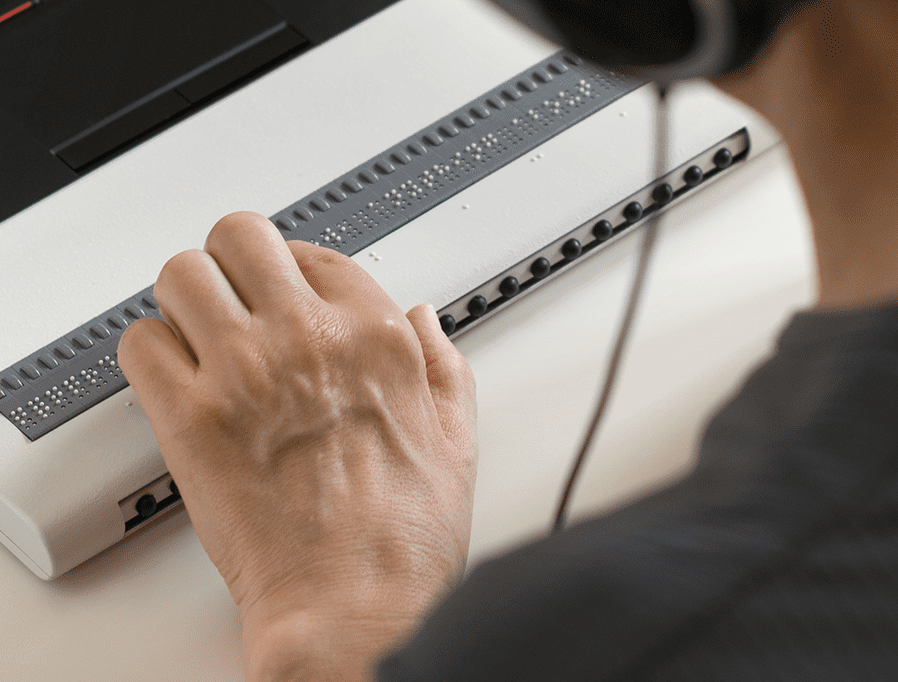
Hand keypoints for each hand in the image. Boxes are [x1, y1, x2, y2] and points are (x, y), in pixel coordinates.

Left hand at [117, 211, 477, 679]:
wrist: (352, 605)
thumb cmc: (403, 539)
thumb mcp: (456, 439)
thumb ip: (443, 364)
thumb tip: (425, 319)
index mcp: (377, 339)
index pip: (317, 253)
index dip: (294, 268)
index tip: (284, 287)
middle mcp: (310, 340)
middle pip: (241, 237)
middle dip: (232, 260)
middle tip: (232, 291)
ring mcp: (247, 373)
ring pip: (182, 276)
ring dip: (185, 299)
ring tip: (197, 331)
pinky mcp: (192, 419)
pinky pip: (142, 345)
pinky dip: (150, 355)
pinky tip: (175, 380)